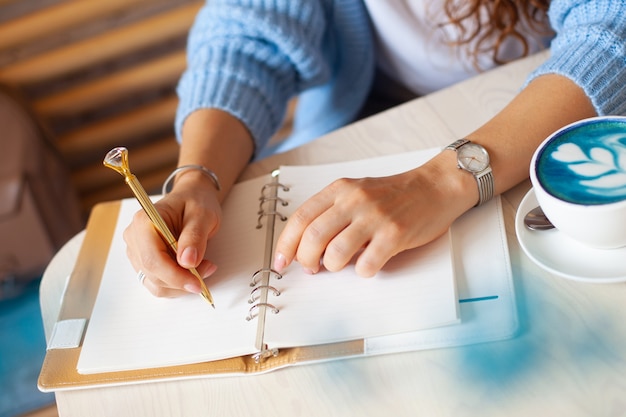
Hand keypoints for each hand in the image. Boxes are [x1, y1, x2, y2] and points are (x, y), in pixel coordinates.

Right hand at [123, 177, 221, 296]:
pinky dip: (177, 283)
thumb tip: (187, 261)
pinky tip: (193, 271)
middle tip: (208, 269)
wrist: (192, 198)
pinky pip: (159, 283)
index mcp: (144, 221)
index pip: (153, 258)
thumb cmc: (196, 202)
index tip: (197, 283)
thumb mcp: (203, 215)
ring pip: (156, 283)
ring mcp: (137, 251)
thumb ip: (195, 237)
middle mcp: (135, 236)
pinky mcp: (144, 261)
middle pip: (153, 273)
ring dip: (181, 283)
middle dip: (182, 279)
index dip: (174, 276)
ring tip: (204, 266)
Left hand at [273, 159, 470, 276]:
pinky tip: (369, 264)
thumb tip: (306, 248)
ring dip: (333, 267)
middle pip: (312, 238)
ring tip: (341, 265)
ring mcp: (375, 217)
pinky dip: (362, 272)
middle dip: (305, 260)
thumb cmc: (394, 194)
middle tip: (312, 268)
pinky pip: (367, 265)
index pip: (300, 218)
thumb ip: (332, 213)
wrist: (435, 187)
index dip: (285, 244)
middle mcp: (354, 200)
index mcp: (340, 189)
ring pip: (335, 254)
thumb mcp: (356, 192)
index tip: (281, 262)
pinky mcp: (395, 234)